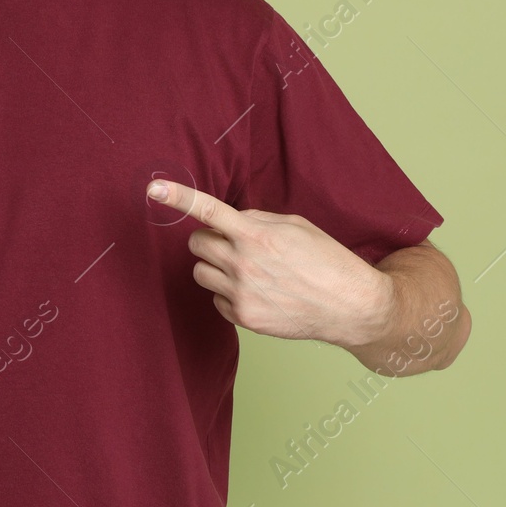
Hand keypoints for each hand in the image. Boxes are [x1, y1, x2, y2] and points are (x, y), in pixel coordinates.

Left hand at [144, 178, 391, 348]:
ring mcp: (242, 293)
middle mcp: (244, 263)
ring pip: (201, 272)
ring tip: (248, 270)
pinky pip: (216, 300)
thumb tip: (230, 220)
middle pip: (197, 244)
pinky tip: (257, 292)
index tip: (153, 188)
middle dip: (210, 240)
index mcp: (256, 234)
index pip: (208, 211)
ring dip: (216, 267)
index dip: (178, 197)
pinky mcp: (244, 318)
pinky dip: (228, 294)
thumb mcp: (296, 226)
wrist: (351, 305)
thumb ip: (257, 219)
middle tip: (235, 244)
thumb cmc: (327, 260)